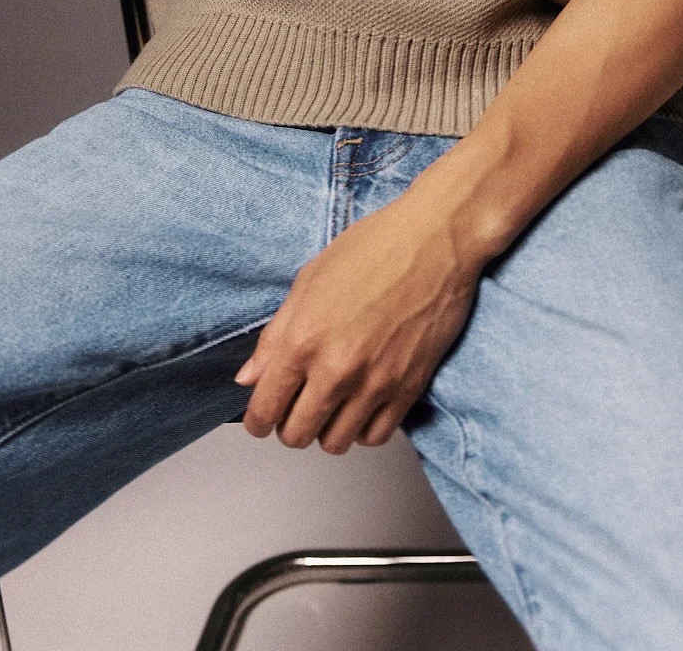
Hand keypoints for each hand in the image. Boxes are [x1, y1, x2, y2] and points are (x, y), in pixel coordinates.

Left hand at [234, 190, 482, 454]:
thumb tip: (248, 377)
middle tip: (296, 406)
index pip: (265, 408)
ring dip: (326, 429)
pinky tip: (360, 404)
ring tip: (330, 404)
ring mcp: (374, 383)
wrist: (434, 240)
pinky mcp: (408, 389)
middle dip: (288, 425)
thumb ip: (275, 335)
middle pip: (296, 435)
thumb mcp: (309, 280)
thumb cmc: (373, 248)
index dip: (257, 420)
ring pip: (335, 443)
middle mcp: (336, 368)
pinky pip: (375, 437)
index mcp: (304, 339)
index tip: (261, 418)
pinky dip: (362, 428)